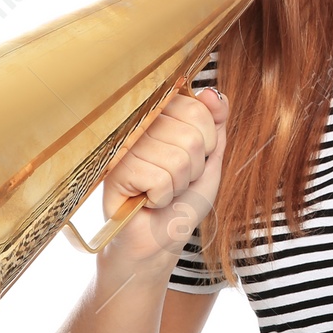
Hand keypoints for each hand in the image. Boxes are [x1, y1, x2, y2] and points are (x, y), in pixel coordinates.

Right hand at [98, 86, 228, 273]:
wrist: (159, 239)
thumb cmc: (182, 200)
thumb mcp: (209, 158)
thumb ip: (216, 124)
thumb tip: (214, 94)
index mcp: (161, 114)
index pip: (198, 109)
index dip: (208, 141)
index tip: (194, 159)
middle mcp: (140, 123)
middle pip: (191, 136)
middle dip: (193, 168)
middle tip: (175, 180)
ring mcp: (125, 144)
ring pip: (177, 158)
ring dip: (178, 184)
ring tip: (161, 190)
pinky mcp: (116, 169)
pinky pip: (160, 178)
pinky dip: (163, 196)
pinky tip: (148, 200)